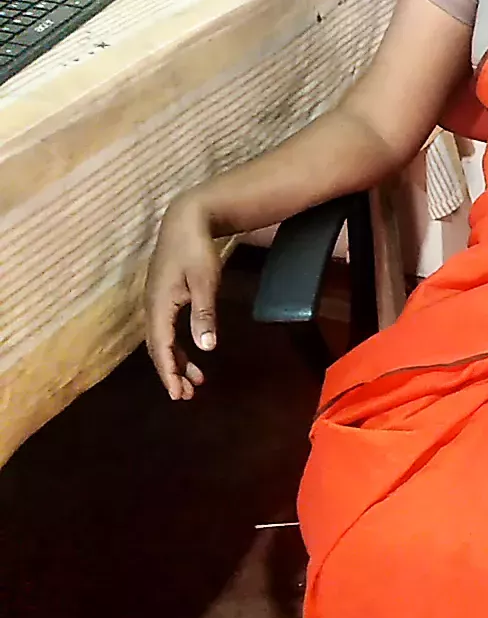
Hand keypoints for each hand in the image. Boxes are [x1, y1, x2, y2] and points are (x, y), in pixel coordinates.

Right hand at [144, 195, 221, 399]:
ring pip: (163, 341)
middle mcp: (152, 307)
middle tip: (185, 396)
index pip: (161, 347)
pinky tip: (193, 355)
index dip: (168, 372)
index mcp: (159, 305)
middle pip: (158, 348)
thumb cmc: (197, 250)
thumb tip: (206, 347)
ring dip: (176, 362)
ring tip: (194, 383)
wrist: (186, 221)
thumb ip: (204, 314)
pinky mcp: (164, 298)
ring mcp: (156, 302)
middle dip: (171, 373)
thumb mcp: (205, 282)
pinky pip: (167, 330)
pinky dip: (178, 346)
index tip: (176, 394)